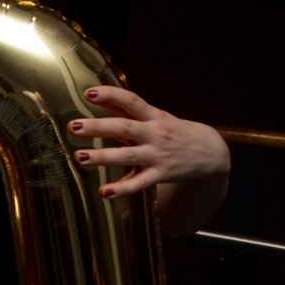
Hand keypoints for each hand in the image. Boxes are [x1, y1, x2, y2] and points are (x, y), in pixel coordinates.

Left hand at [69, 87, 230, 198]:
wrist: (211, 153)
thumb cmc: (175, 132)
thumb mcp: (156, 116)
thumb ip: (127, 109)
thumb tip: (99, 95)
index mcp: (153, 117)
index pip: (131, 101)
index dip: (110, 95)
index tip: (89, 93)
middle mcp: (155, 134)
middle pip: (125, 128)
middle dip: (98, 127)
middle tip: (74, 127)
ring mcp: (158, 155)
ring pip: (128, 155)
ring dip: (102, 157)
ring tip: (80, 157)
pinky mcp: (161, 175)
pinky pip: (140, 183)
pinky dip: (122, 188)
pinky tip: (105, 192)